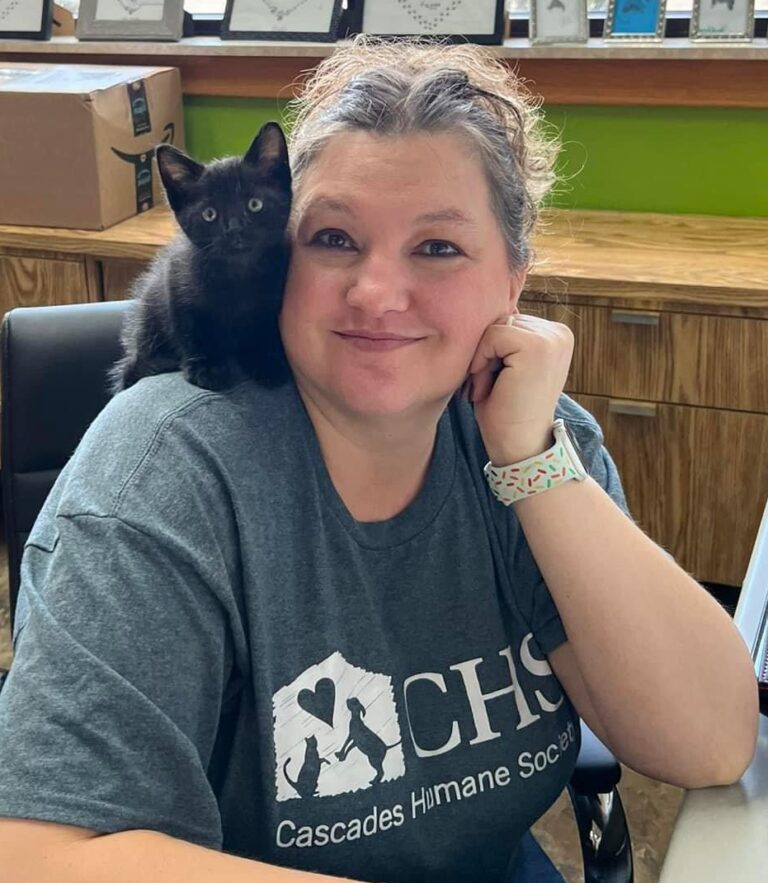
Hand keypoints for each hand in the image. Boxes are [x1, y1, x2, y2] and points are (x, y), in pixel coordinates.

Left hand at [463, 312, 574, 464]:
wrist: (518, 447)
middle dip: (485, 354)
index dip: (490, 351)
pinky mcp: (537, 346)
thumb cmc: (505, 411)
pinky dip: (481, 361)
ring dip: (482, 360)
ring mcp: (552, 338)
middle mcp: (559, 332)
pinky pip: (491, 335)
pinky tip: (490, 387)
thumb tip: (481, 304)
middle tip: (494, 389)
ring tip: (493, 389)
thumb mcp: (505, 365)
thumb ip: (503, 337)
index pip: (506, 320)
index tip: (498, 383)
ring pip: (493, 327)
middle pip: (499, 320)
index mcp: (555, 335)